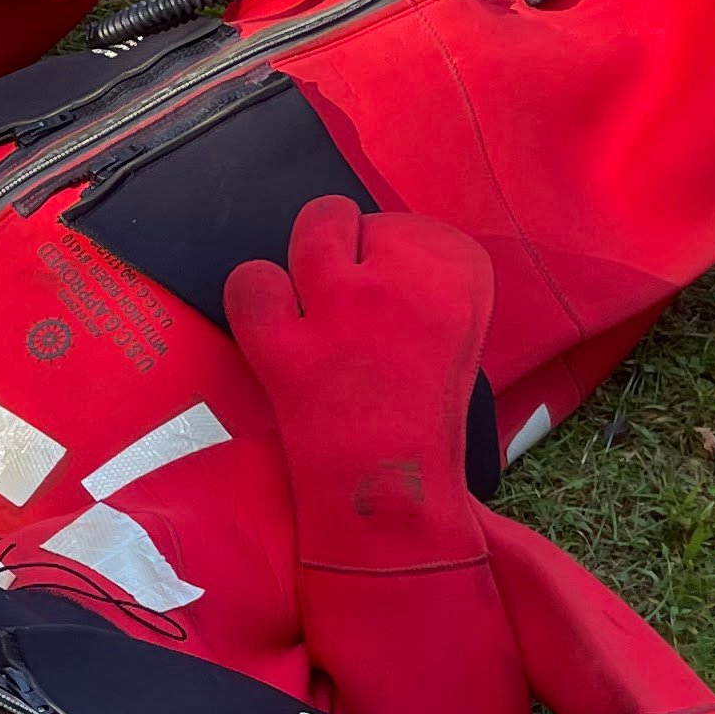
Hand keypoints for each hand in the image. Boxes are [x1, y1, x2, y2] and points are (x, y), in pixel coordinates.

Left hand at [223, 197, 496, 569]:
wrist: (394, 496)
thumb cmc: (421, 420)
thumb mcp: (451, 344)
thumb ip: (421, 291)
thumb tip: (369, 260)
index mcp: (461, 277)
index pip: (407, 227)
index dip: (383, 254)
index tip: (386, 287)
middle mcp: (407, 281)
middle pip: (346, 218)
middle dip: (336, 243)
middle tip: (337, 288)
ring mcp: (345, 309)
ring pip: (309, 232)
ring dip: (299, 260)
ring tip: (306, 301)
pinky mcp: (290, 348)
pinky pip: (253, 284)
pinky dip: (257, 298)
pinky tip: (272, 325)